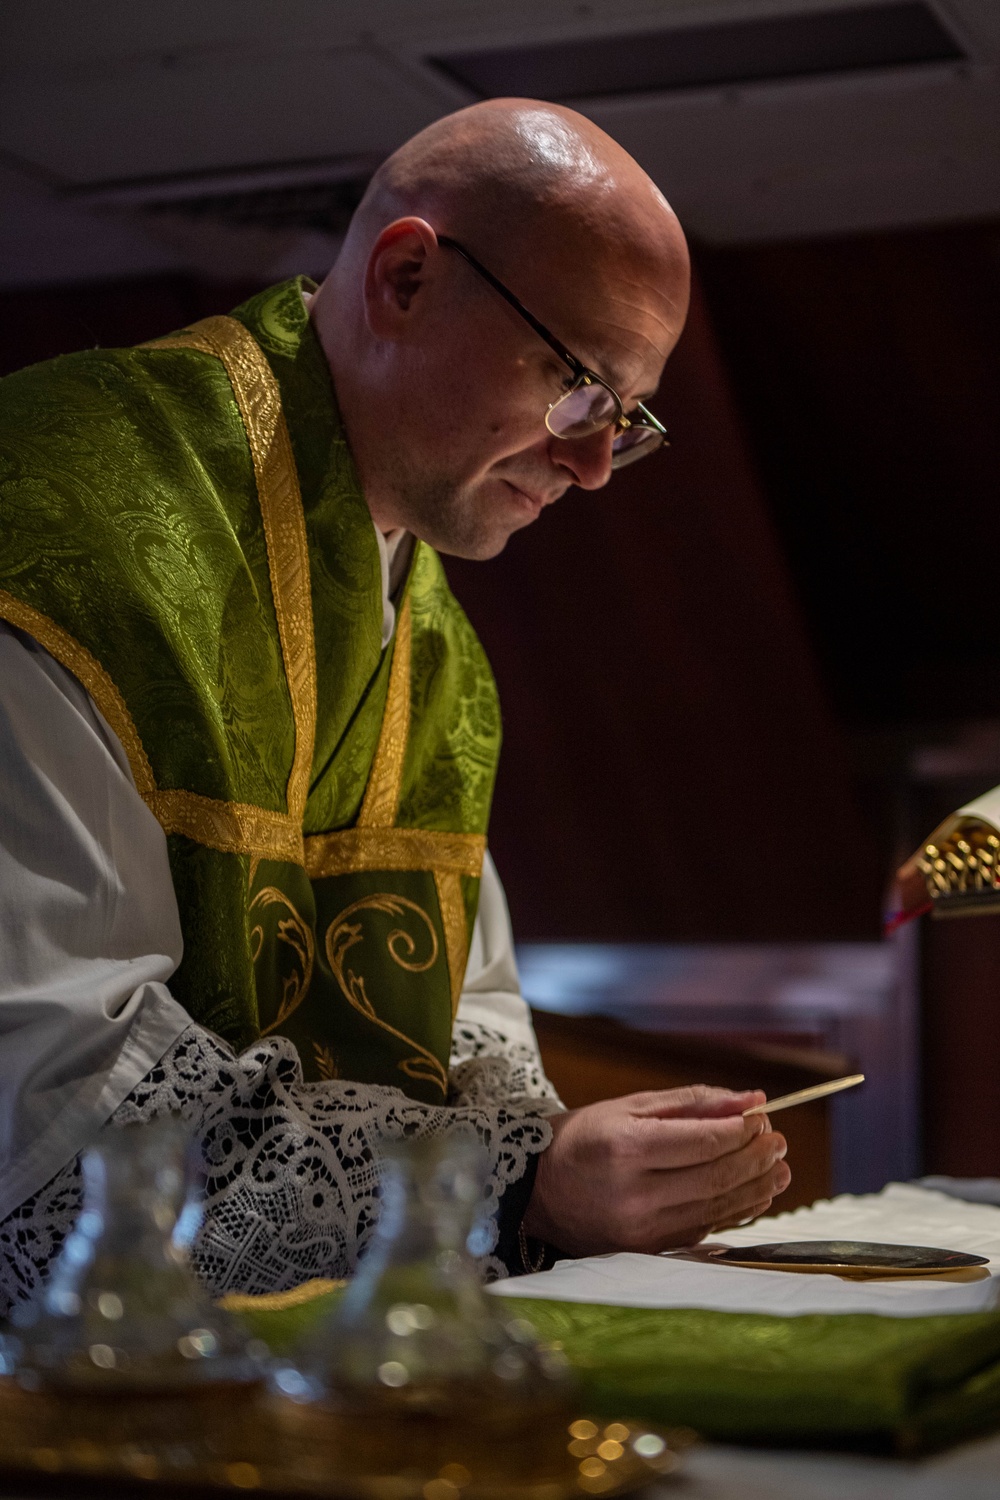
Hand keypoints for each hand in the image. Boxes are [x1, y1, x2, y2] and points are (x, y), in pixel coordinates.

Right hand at [522, 1085, 788, 1255]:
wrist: (536, 1190)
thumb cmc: (584, 1138)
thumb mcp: (630, 1106)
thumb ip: (691, 1103)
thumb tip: (751, 1100)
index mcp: (626, 1148)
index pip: (702, 1142)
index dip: (741, 1132)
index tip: (763, 1119)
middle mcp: (634, 1193)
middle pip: (715, 1178)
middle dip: (756, 1159)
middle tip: (779, 1142)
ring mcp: (641, 1229)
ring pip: (716, 1208)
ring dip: (756, 1187)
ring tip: (779, 1168)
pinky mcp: (647, 1250)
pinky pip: (704, 1229)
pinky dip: (736, 1211)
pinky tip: (754, 1193)